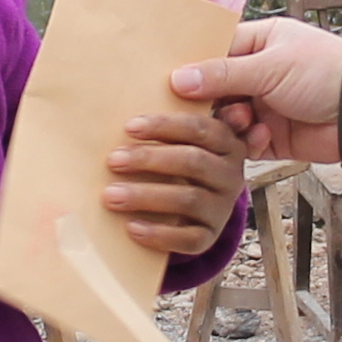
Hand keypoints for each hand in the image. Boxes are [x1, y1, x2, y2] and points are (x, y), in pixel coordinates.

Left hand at [101, 96, 248, 254]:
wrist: (194, 210)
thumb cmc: (177, 164)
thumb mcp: (182, 142)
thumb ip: (168, 126)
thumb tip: (130, 103)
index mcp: (226, 144)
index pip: (200, 129)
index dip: (164, 126)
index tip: (129, 127)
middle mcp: (231, 175)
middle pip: (193, 162)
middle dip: (149, 159)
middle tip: (113, 160)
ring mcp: (222, 208)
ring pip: (188, 200)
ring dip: (145, 196)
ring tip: (110, 195)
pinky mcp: (211, 236)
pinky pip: (189, 239)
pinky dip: (159, 234)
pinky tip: (131, 227)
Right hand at [171, 17, 341, 164]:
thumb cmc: (325, 73)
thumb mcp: (271, 66)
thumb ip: (223, 74)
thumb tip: (177, 78)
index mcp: (260, 43)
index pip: (214, 50)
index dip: (191, 66)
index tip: (167, 80)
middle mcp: (259, 73)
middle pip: (215, 89)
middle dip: (206, 102)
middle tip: (195, 111)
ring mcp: (265, 106)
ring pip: (226, 119)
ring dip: (229, 123)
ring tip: (240, 121)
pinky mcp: (272, 137)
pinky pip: (243, 143)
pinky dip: (247, 142)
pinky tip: (262, 136)